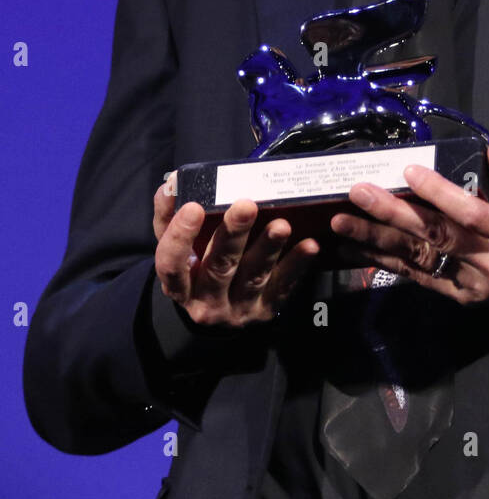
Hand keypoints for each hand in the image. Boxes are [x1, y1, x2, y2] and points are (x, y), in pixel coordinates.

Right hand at [152, 174, 318, 327]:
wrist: (216, 317)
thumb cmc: (195, 269)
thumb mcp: (177, 248)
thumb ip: (169, 216)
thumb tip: (175, 181)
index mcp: (179, 285)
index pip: (172, 263)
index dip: (180, 236)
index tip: (193, 207)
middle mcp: (206, 302)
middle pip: (220, 266)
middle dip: (234, 234)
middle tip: (247, 205)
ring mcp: (239, 308)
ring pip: (254, 276)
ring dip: (269, 248)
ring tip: (281, 225)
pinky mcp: (267, 309)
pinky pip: (284, 286)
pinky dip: (297, 264)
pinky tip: (309, 245)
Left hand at [330, 137, 488, 307]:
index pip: (472, 214)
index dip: (439, 193)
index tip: (409, 171)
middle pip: (436, 237)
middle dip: (393, 214)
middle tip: (358, 194)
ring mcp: (474, 286)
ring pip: (420, 260)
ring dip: (378, 241)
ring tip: (342, 224)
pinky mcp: (461, 297)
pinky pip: (420, 277)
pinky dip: (388, 262)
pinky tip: (361, 248)